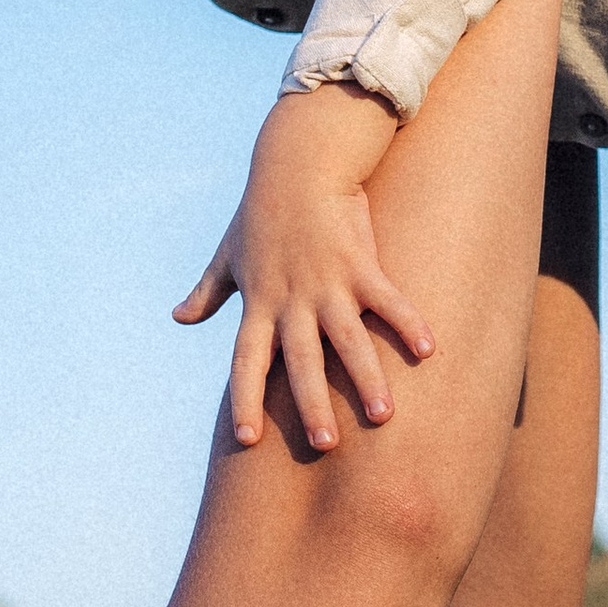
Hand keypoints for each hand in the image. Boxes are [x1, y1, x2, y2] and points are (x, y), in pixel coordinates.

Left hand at [174, 82, 433, 454]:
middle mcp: (292, 300)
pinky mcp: (360, 263)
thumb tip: (179, 318)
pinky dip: (406, 322)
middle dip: (312, 403)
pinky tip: (428, 350)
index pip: (247, 361)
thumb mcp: (229, 254)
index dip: (246, 398)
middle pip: (300, 361)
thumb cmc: (260, 211)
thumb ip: (207, 291)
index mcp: (259, 304)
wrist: (296, 162)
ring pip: (347, 339)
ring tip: (382, 416)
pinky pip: (386, 299)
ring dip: (366, 378)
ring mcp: (327, 283)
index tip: (246, 438)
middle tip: (324, 444)